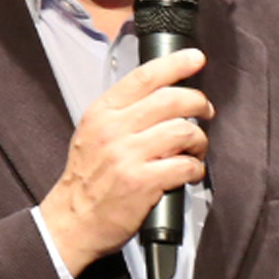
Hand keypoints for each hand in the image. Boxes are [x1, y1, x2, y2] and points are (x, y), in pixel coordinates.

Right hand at [39, 49, 212, 275]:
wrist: (73, 220)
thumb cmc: (88, 178)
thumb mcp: (93, 133)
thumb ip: (122, 113)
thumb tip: (164, 95)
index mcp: (102, 112)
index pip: (144, 77)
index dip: (176, 64)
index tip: (196, 58)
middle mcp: (114, 129)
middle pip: (171, 100)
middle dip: (198, 103)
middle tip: (206, 111)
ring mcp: (128, 156)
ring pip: (183, 131)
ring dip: (199, 140)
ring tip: (195, 149)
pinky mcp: (143, 182)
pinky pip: (185, 165)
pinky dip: (195, 169)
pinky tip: (190, 172)